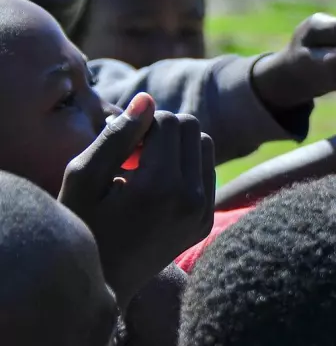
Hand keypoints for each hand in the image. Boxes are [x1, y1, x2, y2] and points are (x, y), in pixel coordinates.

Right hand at [59, 93, 214, 308]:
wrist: (102, 283)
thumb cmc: (82, 225)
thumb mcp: (83, 178)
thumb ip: (117, 136)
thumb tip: (148, 98)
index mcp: (162, 187)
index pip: (168, 120)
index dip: (140, 126)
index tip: (120, 151)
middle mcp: (192, 199)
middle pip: (191, 127)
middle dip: (161, 131)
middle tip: (132, 157)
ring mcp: (204, 212)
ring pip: (204, 145)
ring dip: (176, 147)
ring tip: (144, 171)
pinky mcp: (206, 220)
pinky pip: (207, 170)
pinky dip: (184, 167)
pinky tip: (156, 188)